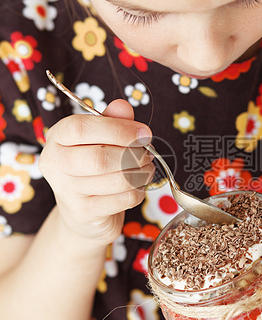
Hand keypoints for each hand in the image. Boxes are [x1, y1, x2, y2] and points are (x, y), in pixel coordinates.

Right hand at [39, 99, 154, 244]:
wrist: (82, 212)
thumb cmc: (93, 167)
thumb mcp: (100, 138)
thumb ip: (112, 120)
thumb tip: (123, 106)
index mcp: (56, 137)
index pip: (82, 128)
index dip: (118, 129)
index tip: (144, 133)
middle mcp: (55, 163)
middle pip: (99, 158)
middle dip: (133, 155)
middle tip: (147, 154)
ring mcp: (67, 191)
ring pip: (116, 180)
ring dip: (141, 173)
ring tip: (146, 169)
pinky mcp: (84, 212)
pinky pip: (122, 199)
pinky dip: (138, 191)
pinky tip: (137, 186)